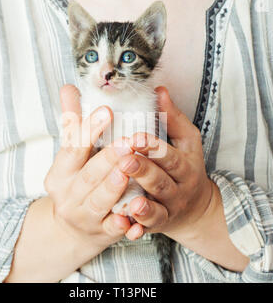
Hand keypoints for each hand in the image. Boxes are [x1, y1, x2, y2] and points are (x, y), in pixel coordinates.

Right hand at [45, 85, 136, 253]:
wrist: (73, 227)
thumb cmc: (76, 182)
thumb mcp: (71, 156)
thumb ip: (73, 123)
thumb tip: (68, 88)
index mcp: (60, 173)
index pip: (72, 149)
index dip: (88, 130)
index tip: (107, 111)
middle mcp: (68, 196)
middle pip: (88, 176)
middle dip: (107, 159)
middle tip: (127, 143)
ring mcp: (84, 217)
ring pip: (99, 202)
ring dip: (113, 187)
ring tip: (128, 171)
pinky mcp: (100, 234)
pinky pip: (112, 229)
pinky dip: (122, 224)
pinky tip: (132, 218)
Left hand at [120, 87, 212, 240]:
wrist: (195, 206)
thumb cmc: (184, 166)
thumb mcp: (186, 141)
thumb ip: (172, 118)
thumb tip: (159, 90)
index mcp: (184, 164)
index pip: (169, 154)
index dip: (153, 146)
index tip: (136, 137)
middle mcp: (178, 187)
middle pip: (161, 180)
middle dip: (143, 171)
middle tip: (124, 161)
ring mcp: (170, 208)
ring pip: (157, 207)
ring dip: (144, 204)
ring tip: (130, 200)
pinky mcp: (160, 224)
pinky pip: (150, 229)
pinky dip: (140, 229)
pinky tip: (129, 228)